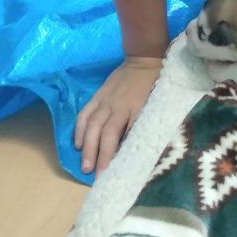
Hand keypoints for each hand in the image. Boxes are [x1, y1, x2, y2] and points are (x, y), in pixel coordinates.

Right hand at [74, 56, 162, 176]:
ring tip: (85, 166)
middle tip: (97, 176)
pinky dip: (79, 128)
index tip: (117, 172)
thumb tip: (143, 146)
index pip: (128, 135)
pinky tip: (77, 144)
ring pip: (93, 125)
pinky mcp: (98, 95)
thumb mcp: (158, 102)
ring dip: (88, 147)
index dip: (122, 153)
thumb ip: (148, 121)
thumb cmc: (155, 84)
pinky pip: (85, 113)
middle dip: (101, 156)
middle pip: (107, 133)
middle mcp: (119, 106)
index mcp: (138, 108)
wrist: (144, 59)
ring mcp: (106, 100)